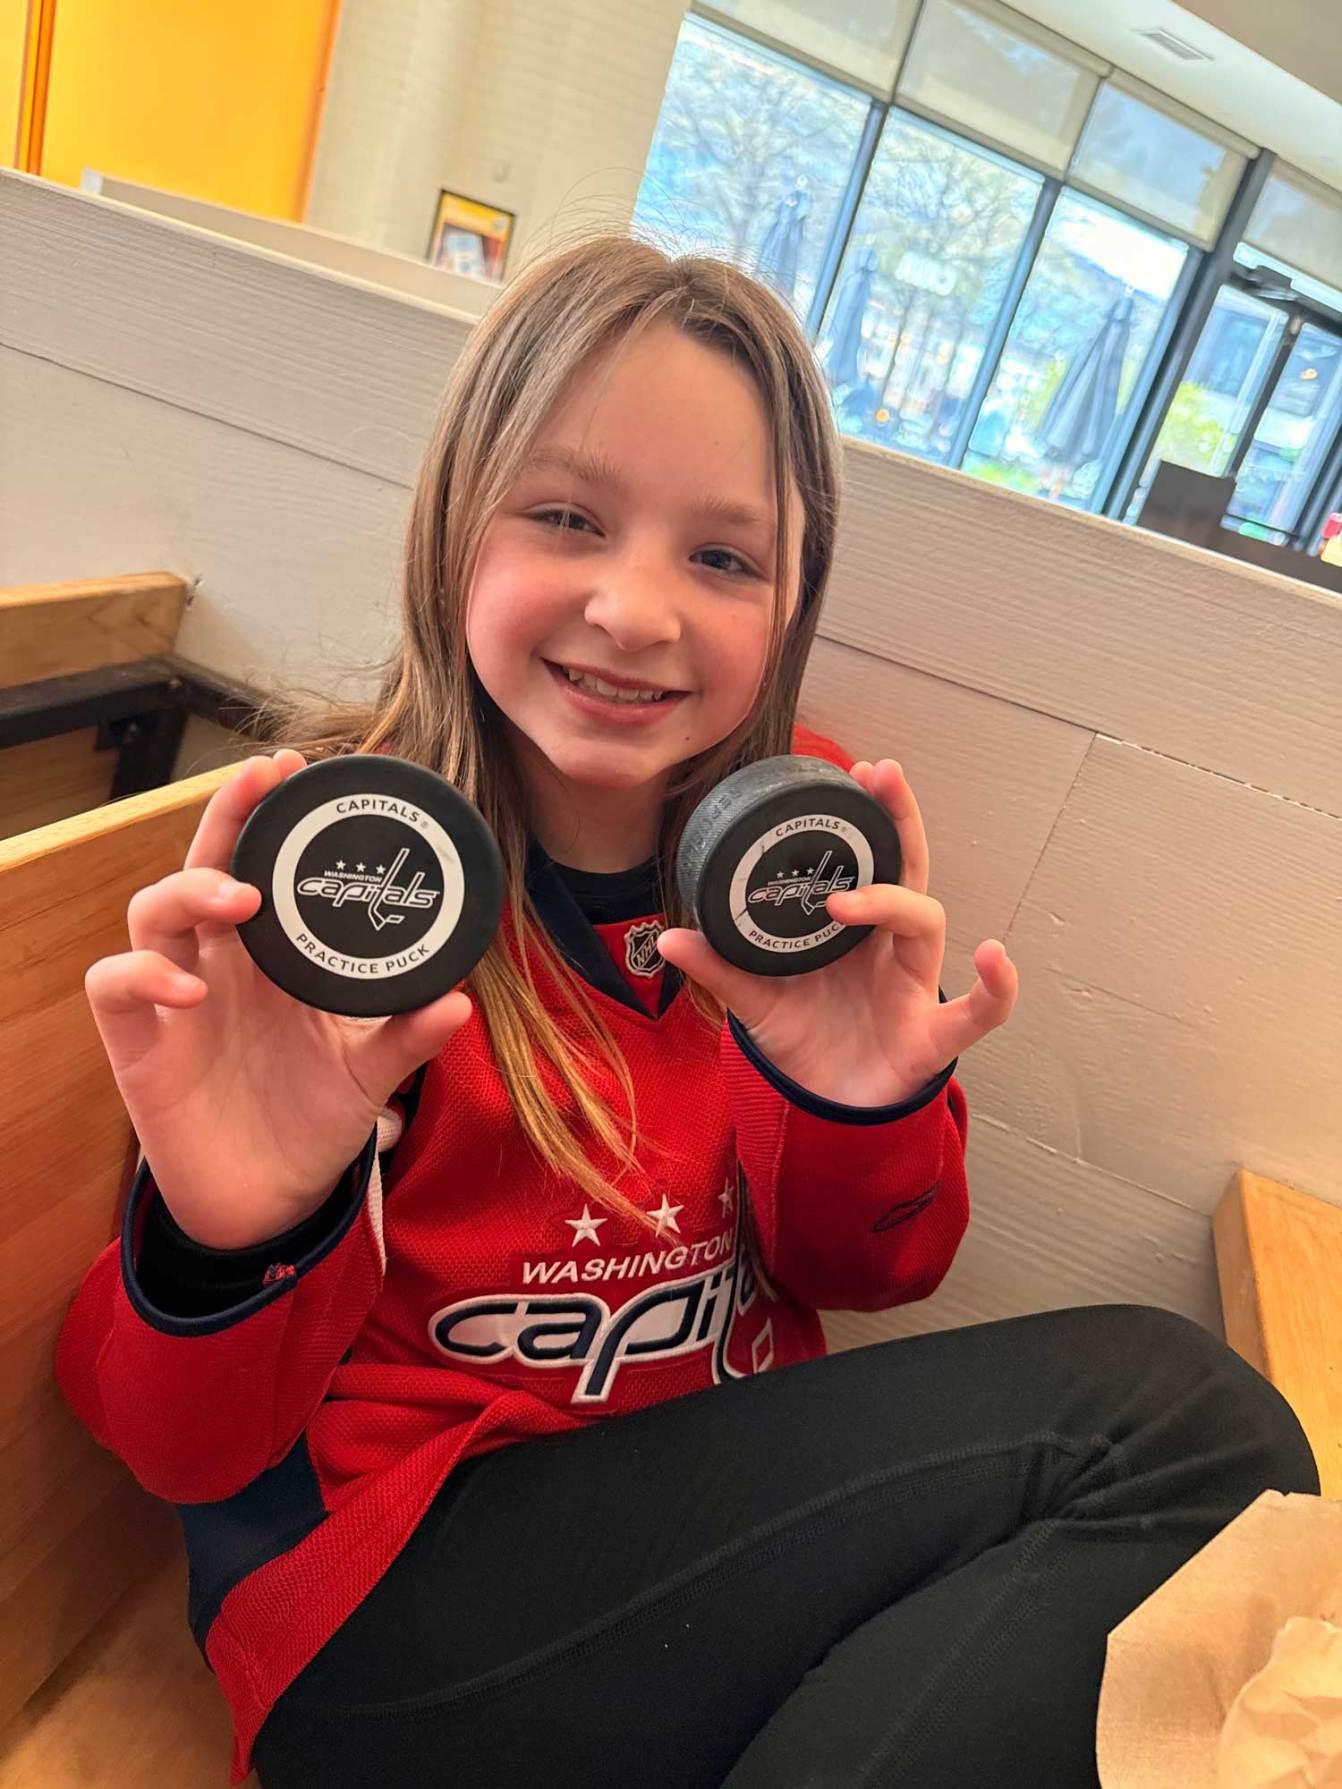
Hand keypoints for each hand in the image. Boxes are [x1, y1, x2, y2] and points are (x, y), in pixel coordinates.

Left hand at [656, 759, 1017, 1106]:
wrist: (824, 1108)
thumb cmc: (807, 1041)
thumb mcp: (755, 1001)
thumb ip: (721, 967)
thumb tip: (669, 936)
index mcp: (853, 929)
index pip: (869, 858)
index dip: (871, 815)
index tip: (859, 770)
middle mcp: (889, 945)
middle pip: (908, 867)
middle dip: (899, 820)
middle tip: (883, 776)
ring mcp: (914, 986)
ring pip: (928, 923)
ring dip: (893, 904)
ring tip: (846, 903)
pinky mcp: (931, 1037)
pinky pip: (979, 1011)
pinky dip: (997, 987)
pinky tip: (994, 956)